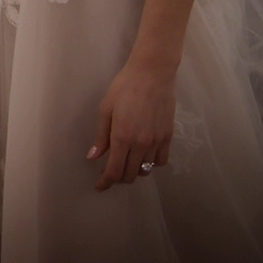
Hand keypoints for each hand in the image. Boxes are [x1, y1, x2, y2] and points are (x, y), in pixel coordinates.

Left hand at [89, 60, 176, 190]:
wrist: (152, 75)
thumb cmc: (124, 88)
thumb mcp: (105, 110)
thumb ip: (102, 137)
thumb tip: (94, 157)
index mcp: (123, 137)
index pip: (114, 170)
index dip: (106, 182)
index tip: (99, 187)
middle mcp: (141, 144)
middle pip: (131, 174)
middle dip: (119, 178)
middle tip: (111, 172)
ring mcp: (157, 142)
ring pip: (147, 170)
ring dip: (135, 171)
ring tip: (127, 163)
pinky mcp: (169, 137)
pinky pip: (161, 161)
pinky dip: (151, 163)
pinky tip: (143, 155)